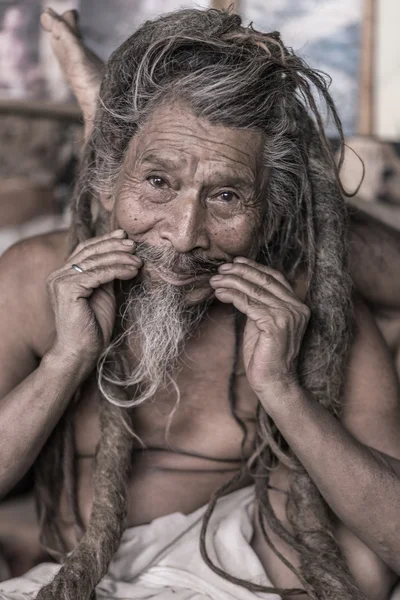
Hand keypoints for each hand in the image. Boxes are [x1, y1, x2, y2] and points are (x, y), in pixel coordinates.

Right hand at [46, 229, 141, 372]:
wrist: (81, 352)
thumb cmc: (93, 327)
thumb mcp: (103, 294)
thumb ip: (106, 275)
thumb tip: (123, 256)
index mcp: (63, 275)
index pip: (85, 250)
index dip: (105, 240)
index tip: (124, 236)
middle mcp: (58, 275)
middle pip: (90, 252)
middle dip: (114, 246)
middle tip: (134, 245)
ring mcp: (60, 281)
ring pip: (95, 261)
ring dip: (120, 259)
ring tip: (138, 261)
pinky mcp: (67, 290)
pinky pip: (97, 274)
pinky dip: (117, 270)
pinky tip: (132, 272)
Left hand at [209, 257, 309, 402]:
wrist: (274, 382)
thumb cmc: (265, 356)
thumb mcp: (263, 324)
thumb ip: (259, 305)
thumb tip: (240, 286)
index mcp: (297, 306)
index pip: (275, 278)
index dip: (255, 267)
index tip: (236, 262)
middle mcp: (297, 308)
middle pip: (265, 281)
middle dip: (241, 271)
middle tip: (221, 268)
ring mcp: (288, 316)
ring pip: (255, 290)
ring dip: (232, 282)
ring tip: (215, 280)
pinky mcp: (276, 325)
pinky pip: (249, 304)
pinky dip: (232, 296)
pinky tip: (220, 294)